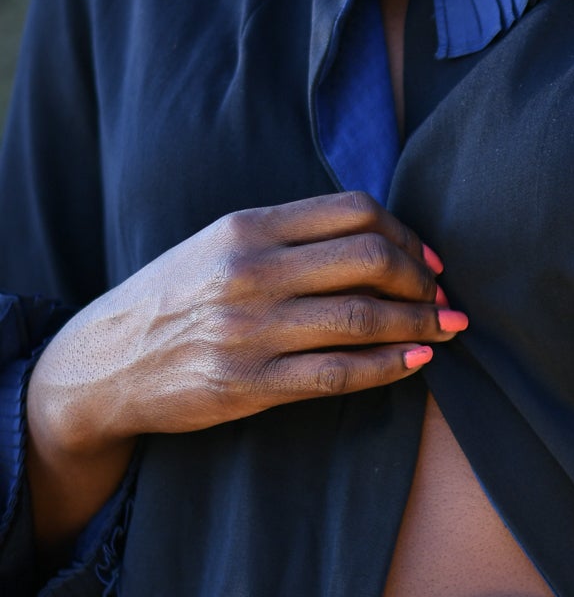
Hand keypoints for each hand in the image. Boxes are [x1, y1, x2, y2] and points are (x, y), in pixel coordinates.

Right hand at [24, 191, 463, 552]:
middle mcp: (249, 272)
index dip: (407, 234)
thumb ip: (286, 237)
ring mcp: (248, 330)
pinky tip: (417, 362)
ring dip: (420, 324)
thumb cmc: (174, 300)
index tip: (428, 260)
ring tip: (447, 329)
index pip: (354, 212)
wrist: (102, 365)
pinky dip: (389, 366)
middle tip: (443, 298)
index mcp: (246, 229)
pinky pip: (338, 373)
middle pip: (370, 258)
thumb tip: (377, 239)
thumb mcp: (218, 247)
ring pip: (362, 317)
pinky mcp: (247, 384)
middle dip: (422, 280)